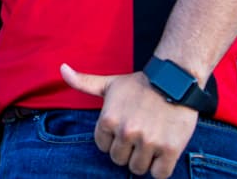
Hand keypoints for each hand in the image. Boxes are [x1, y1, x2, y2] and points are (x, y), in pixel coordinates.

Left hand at [61, 63, 198, 177]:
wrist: (174, 81)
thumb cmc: (140, 84)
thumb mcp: (109, 83)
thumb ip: (84, 82)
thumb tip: (62, 69)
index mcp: (108, 119)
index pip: (103, 147)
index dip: (113, 142)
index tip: (123, 133)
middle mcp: (126, 132)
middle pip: (118, 160)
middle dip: (127, 153)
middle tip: (138, 140)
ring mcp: (148, 142)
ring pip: (137, 169)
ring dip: (143, 162)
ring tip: (150, 147)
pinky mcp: (170, 149)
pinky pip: (160, 175)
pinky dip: (160, 170)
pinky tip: (162, 156)